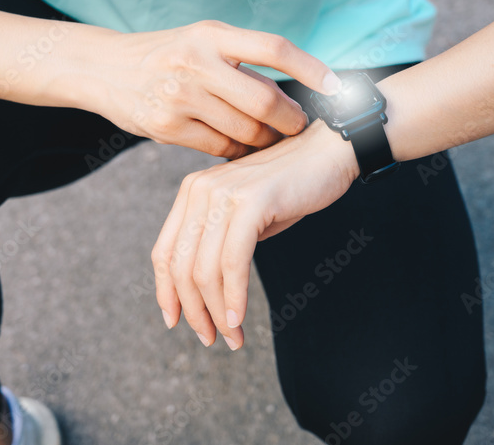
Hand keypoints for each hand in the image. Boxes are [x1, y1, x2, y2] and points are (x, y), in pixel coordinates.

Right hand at [92, 19, 341, 157]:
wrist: (104, 69)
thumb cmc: (167, 54)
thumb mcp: (201, 40)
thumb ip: (241, 61)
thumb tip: (295, 90)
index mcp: (212, 33)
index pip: (274, 48)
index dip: (311, 68)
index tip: (338, 87)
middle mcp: (197, 61)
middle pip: (265, 100)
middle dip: (291, 120)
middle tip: (299, 127)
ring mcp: (180, 95)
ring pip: (246, 130)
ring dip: (266, 140)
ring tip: (270, 139)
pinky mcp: (167, 127)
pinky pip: (221, 148)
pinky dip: (238, 152)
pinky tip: (241, 149)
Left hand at [150, 119, 360, 349]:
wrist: (328, 152)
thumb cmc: (290, 188)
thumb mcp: (244, 215)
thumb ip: (218, 242)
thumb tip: (201, 294)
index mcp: (192, 192)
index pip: (165, 251)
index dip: (166, 292)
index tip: (176, 322)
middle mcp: (200, 190)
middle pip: (181, 266)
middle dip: (193, 311)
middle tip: (210, 339)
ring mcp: (223, 193)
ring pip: (205, 269)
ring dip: (217, 312)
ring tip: (231, 338)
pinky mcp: (251, 202)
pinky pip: (233, 262)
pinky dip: (234, 297)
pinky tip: (239, 319)